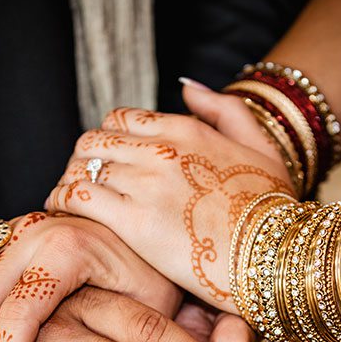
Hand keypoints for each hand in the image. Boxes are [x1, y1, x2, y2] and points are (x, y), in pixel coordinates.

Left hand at [45, 91, 293, 311]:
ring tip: (70, 203)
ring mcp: (146, 184)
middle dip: (84, 161)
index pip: (120, 118)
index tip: (107, 163)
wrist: (279, 254)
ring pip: (81, 165)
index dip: (108, 139)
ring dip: (69, 181)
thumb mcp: (261, 146)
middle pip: (94, 140)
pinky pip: (77, 197)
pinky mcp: (134, 221)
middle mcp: (162, 150)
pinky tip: (61, 215)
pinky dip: (61, 202)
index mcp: (186, 130)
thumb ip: (224, 109)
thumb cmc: (275, 208)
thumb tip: (186, 86)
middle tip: (84, 185)